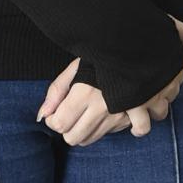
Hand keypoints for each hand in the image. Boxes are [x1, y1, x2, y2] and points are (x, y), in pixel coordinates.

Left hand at [37, 16, 182, 147]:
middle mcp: (102, 107)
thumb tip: (42, 115)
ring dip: (87, 130)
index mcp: (85, 93)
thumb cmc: (104, 53)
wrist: (140, 43)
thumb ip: (57, 90)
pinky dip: (114, 128)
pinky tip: (111, 115)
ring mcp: (121, 114)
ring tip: (89, 113)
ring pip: (95, 139)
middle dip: (68, 128)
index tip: (55, 112)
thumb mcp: (76, 65)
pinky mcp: (137, 115)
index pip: (60, 124)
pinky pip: (119, 134)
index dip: (53, 120)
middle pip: (75, 137)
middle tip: (71, 114)